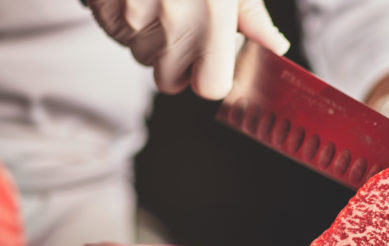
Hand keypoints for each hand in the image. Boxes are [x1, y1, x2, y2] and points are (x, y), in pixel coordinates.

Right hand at [86, 0, 289, 98]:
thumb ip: (253, 16)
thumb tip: (276, 46)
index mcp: (212, 19)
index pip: (211, 87)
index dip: (211, 77)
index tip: (213, 59)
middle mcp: (172, 25)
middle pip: (170, 80)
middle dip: (178, 65)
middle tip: (185, 30)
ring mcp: (133, 19)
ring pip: (143, 57)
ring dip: (152, 42)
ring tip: (161, 2)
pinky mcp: (104, 10)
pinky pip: (118, 35)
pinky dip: (127, 22)